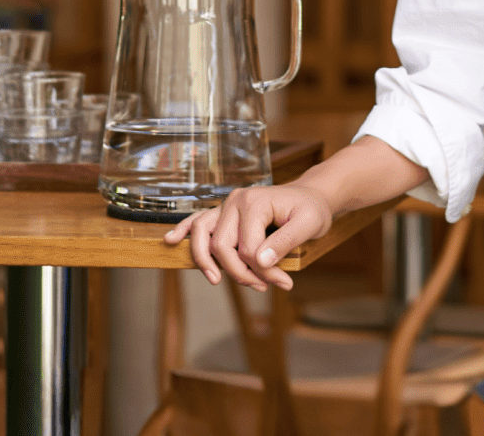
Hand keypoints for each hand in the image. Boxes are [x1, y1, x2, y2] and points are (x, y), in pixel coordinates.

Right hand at [163, 183, 332, 291]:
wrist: (312, 197)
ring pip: (203, 235)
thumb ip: (286, 241)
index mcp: (255, 201)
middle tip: (263, 287)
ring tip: (215, 280)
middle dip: (239, 272)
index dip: (261, 271)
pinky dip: (184, 231)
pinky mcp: (224, 212)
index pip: (246, 246)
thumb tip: (260, 261)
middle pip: (222, 245)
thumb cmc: (313, 210)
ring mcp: (226, 205)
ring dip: (206, 261)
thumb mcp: (310, 224)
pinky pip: (198, 222)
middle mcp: (236, 200)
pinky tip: (171, 241)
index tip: (282, 283)